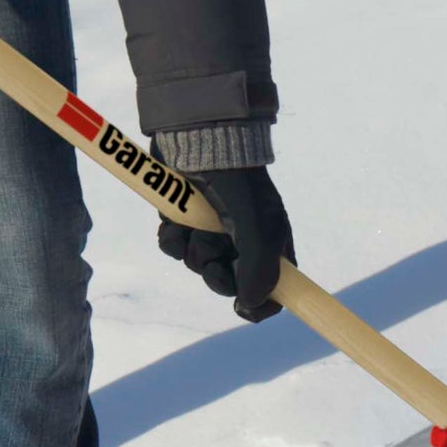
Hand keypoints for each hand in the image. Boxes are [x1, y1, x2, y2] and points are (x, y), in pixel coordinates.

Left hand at [158, 166, 294, 322]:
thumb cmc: (237, 184)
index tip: (242, 306)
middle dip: (217, 274)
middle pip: (229, 282)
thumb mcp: (257, 229)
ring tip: (194, 230)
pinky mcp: (183, 218)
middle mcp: (242, 238)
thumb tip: (248, 305)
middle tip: (214, 260)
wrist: (200, 140)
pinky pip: (174, 246)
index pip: (274, 288)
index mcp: (270, 241)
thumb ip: (258, 271)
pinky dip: (172, 240)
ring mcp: (211, 229)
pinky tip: (173, 224)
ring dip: (192, 253)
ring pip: (197, 264)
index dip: (260, 303)